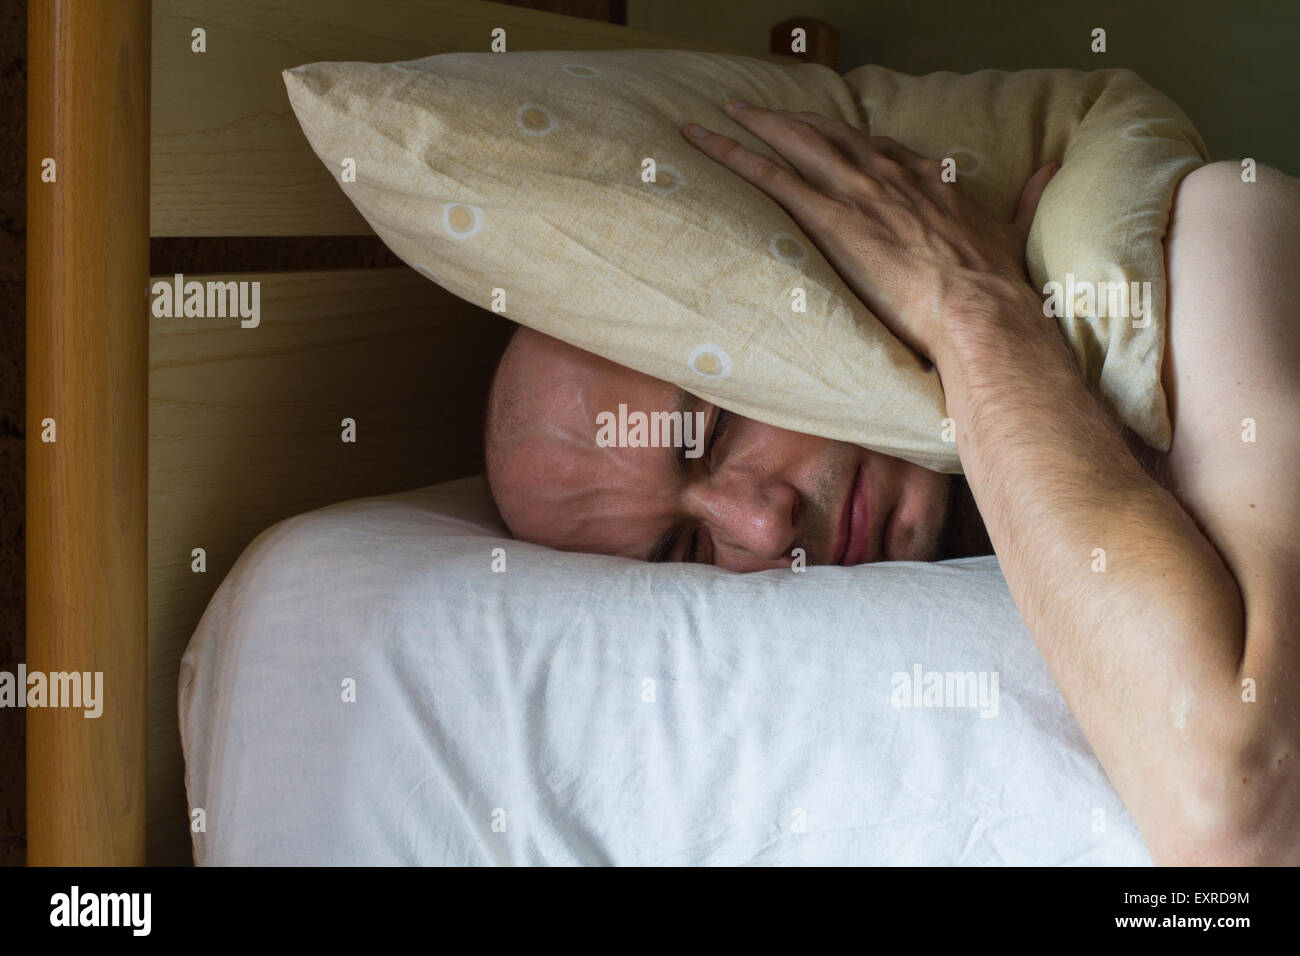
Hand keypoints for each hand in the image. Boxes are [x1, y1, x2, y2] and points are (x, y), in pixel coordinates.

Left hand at [681, 102, 1057, 362]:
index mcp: (928, 180)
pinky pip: (772, 176)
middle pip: (830, 134)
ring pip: (794, 142)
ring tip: (722, 116)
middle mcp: (889, 175)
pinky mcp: (832, 218)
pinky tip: (709, 144)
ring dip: (754, 124)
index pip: (879, 148)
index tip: (832, 136)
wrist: (981, 312)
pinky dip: (735, 155)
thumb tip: (1051, 170)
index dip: (850, 140)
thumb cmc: (996, 286)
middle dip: (792, 119)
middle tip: (758, 109)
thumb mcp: (1016, 229)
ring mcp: (858, 192)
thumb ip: (1027, 198)